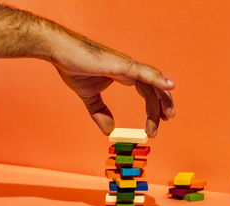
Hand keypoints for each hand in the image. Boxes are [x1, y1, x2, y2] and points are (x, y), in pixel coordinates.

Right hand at [49, 31, 174, 136]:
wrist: (59, 51)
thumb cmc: (73, 66)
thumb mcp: (89, 96)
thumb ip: (100, 112)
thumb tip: (109, 130)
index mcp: (124, 75)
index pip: (146, 92)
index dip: (153, 107)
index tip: (156, 123)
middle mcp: (130, 69)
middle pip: (153, 89)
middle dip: (162, 105)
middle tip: (167, 120)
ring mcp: (127, 66)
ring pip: (153, 83)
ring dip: (162, 99)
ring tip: (168, 115)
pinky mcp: (121, 65)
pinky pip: (144, 73)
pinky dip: (158, 79)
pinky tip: (169, 86)